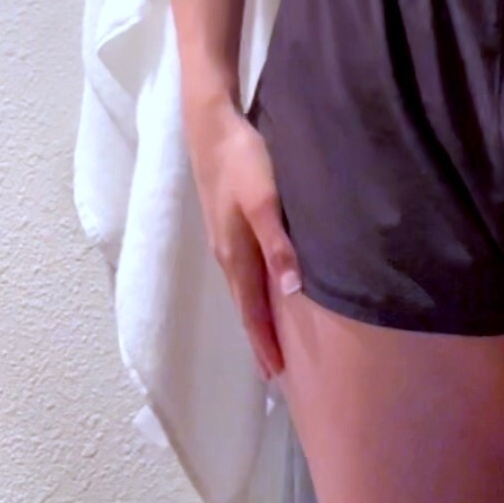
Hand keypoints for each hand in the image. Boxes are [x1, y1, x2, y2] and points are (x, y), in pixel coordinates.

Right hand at [184, 97, 301, 382]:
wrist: (211, 125)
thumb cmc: (242, 160)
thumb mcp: (266, 200)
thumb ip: (278, 244)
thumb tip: (292, 291)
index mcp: (236, 254)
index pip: (252, 311)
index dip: (264, 342)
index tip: (276, 376)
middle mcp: (227, 253)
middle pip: (246, 305)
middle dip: (260, 337)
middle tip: (275, 370)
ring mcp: (225, 237)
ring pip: (245, 287)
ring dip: (258, 314)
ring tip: (273, 337)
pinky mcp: (229, 221)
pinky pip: (245, 268)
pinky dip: (256, 288)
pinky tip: (267, 285)